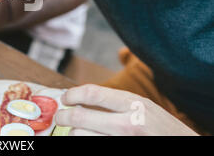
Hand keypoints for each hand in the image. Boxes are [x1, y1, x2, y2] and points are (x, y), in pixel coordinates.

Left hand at [55, 84, 198, 135]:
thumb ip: (115, 102)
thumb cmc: (161, 127)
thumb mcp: (142, 106)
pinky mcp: (121, 153)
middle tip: (60, 117)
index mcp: (133, 104)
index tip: (65, 98)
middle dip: (64, 117)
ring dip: (74, 133)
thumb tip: (81, 99)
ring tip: (77, 131)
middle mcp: (128, 123)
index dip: (73, 94)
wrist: (182, 145)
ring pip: (81, 136)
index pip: (93, 93)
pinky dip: (85, 142)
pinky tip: (88, 138)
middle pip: (81, 117)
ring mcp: (125, 141)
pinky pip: (92, 147)